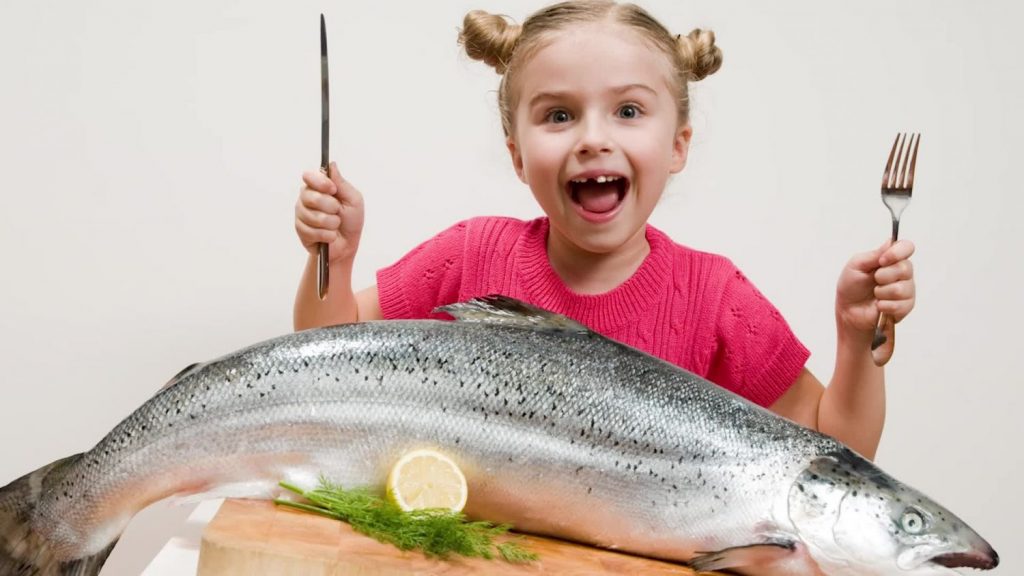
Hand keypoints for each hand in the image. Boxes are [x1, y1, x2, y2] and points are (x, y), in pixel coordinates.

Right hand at [294, 162, 363, 263]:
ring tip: (335, 225)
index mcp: (318, 187)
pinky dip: (327, 235)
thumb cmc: (351, 221)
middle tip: (338, 212)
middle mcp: (306, 198)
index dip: (320, 182)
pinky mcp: (300, 231)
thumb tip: (332, 164)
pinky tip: (330, 236)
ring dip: (331, 223)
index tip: (333, 190)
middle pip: (311, 197)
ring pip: (313, 216)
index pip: (309, 176)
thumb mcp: (353, 200)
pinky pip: (312, 232)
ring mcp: (301, 214)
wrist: (347, 245)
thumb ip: (341, 183)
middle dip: (331, 207)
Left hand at [835, 240, 915, 363]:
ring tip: (875, 294)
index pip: (907, 247)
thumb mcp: (856, 265)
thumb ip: (874, 255)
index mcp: (890, 259)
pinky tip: (878, 305)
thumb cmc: (851, 287)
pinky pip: (901, 305)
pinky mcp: (906, 306)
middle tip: (874, 281)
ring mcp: (906, 289)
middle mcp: (902, 272)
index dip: (898, 252)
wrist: (848, 311)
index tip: (883, 260)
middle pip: (905, 268)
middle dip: (883, 276)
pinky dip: (884, 305)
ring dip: (882, 293)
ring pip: (902, 288)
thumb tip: (891, 243)